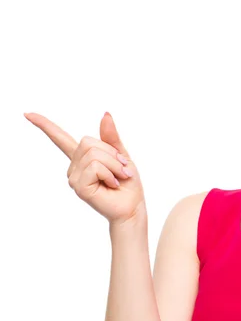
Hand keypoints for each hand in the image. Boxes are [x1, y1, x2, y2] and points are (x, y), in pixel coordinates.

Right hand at [24, 111, 146, 226]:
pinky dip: (109, 174)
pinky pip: (94, 167)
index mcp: (83, 158)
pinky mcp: (79, 186)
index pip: (61, 139)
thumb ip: (110, 137)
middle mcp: (74, 166)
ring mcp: (74, 177)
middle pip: (88, 142)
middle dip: (111, 154)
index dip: (45, 125)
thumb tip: (105, 114)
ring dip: (113, 165)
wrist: (132, 207)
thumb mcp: (121, 155)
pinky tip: (112, 184)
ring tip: (118, 178)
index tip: (28, 114)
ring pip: (93, 154)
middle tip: (121, 169)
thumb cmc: (127, 184)